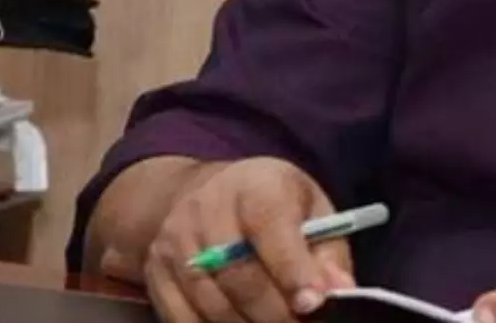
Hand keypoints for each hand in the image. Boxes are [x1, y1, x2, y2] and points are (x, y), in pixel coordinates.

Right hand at [141, 157, 355, 322]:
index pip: (270, 228)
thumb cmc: (274, 202)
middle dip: (274, 310)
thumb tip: (340, 290)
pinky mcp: (155, 272)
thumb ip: (327, 251)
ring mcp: (175, 241)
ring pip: (209, 301)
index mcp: (256, 185)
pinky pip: (181, 317)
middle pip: (238, 273)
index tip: (313, 304)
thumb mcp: (311, 208)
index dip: (292, 270)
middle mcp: (207, 209)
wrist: (208, 192)